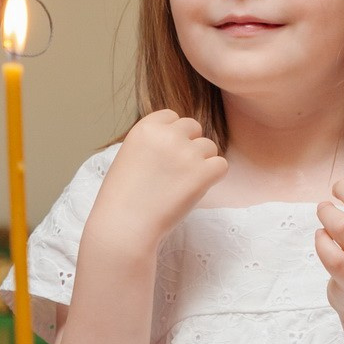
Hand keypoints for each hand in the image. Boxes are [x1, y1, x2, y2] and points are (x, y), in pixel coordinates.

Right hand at [83, 111, 227, 257]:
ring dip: (202, 163)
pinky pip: (221, 165)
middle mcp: (167, 135)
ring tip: (182, 185)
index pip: (172, 116)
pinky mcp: (202, 173)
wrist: (124, 227)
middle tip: (177, 172)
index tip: (165, 156)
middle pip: (194, 127)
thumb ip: (152, 143)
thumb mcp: (129, 156)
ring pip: (210, 147)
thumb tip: (178, 140)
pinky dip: (213, 178)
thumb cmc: (122, 199)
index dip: (173, 135)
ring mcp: (186, 153)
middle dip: (190, 146)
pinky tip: (196, 190)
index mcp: (145, 128)